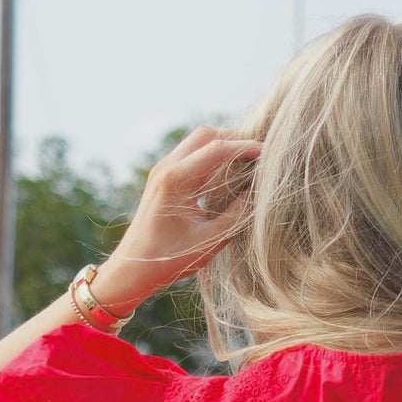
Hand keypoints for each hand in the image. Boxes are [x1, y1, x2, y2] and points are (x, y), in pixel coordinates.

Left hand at [92, 126, 261, 311]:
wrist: (133, 267)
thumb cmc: (170, 259)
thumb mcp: (210, 241)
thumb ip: (237, 214)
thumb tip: (257, 191)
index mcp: (175, 180)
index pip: (217, 149)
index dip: (246, 148)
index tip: (268, 154)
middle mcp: (166, 167)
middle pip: (206, 135)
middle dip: (235, 140)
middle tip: (259, 156)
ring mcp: (162, 169)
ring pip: (197, 141)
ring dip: (223, 146)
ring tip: (246, 162)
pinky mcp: (163, 176)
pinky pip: (190, 153)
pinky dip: (211, 155)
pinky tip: (227, 172)